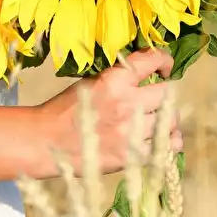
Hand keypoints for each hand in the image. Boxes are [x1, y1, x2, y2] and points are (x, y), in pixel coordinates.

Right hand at [40, 48, 182, 174]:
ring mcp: (132, 130)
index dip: (164, 61)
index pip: (151, 60)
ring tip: (159, 122)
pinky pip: (167, 147)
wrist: (46, 142)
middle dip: (164, 95)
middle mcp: (127, 103)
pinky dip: (168, 143)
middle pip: (167, 93)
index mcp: (114, 80)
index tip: (165, 67)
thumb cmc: (64, 111)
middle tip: (157, 101)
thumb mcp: (90, 84)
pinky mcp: (132, 155)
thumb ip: (118, 80)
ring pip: (170, 120)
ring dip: (167, 120)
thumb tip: (144, 75)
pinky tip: (161, 141)